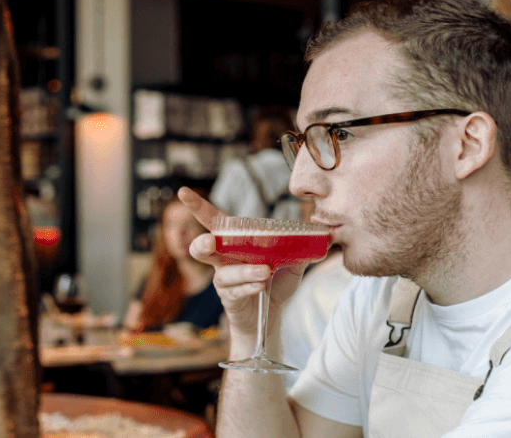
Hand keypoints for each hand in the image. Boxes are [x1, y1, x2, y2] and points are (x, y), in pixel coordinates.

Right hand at [178, 187, 304, 347]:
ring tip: (265, 272)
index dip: (197, 207)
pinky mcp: (228, 299)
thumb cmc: (275, 284)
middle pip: (201, 248)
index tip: (183, 192)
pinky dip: (249, 287)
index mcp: (234, 243)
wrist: (270, 317)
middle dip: (203, 243)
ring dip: (243, 271)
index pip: (214, 221)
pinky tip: (261, 286)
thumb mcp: (291, 263)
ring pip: (223, 273)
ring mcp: (223, 280)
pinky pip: (234, 291)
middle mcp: (223, 259)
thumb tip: (328, 234)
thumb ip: (302, 248)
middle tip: (211, 241)